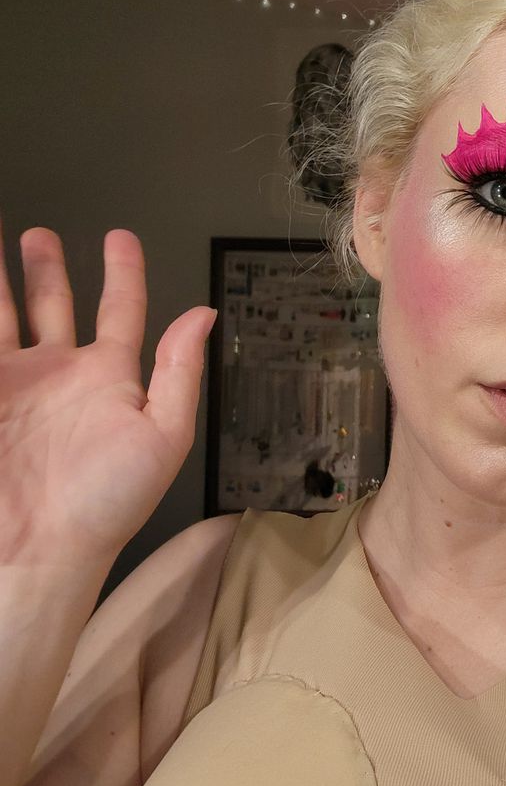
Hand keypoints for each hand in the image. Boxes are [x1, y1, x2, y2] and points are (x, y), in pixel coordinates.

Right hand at [0, 222, 215, 569]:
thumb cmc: (107, 504)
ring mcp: (12, 385)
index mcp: (109, 377)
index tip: (120, 238)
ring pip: (3, 317)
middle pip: (52, 304)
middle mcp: (59, 374)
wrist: (35, 552)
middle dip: (45, 269)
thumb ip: (181, 371)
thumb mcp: (163, 435)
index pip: (120, 309)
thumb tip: (205, 314)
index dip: (123, 271)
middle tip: (37, 234)